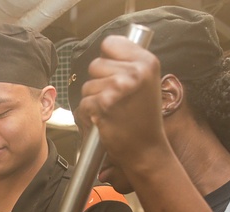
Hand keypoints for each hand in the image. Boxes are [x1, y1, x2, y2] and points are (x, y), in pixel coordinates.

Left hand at [77, 36, 169, 169]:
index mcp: (146, 62)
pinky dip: (87, 115)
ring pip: (87, 86)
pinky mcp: (104, 105)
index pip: (110, 43)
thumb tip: (106, 48)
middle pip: (95, 64)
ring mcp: (118, 88)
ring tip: (111, 112)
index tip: (114, 72)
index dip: (107, 58)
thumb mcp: (146, 82)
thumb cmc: (144, 119)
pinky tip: (102, 122)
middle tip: (116, 99)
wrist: (147, 150)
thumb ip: (128, 63)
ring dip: (94, 100)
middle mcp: (134, 72)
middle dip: (99, 82)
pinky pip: (83, 104)